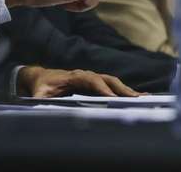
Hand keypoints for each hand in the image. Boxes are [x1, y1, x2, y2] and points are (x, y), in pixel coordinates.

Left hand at [18, 66, 142, 97]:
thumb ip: (39, 99)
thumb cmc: (40, 86)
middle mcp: (84, 75)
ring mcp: (90, 78)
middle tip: (136, 98)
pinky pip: (110, 86)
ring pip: (111, 82)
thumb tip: (40, 106)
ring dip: (126, 90)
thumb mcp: (38, 94)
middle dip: (121, 88)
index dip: (102, 88)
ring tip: (143, 98)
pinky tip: (136, 97)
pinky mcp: (93, 83)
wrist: (40, 77)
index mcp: (73, 76)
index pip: (91, 80)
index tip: (113, 98)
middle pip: (106, 79)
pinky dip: (123, 91)